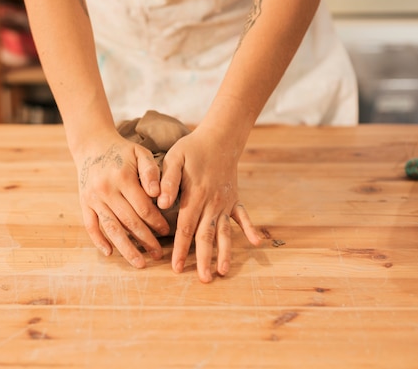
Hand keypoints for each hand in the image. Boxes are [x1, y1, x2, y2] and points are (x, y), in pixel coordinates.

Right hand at [75, 132, 170, 267]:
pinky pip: (90, 226)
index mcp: (122, 178)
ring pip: (111, 228)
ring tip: (139, 263)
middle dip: (146, 240)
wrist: (92, 145)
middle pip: (129, 222)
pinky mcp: (84, 203)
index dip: (156, 222)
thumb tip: (158, 194)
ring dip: (126, 248)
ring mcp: (93, 198)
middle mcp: (106, 190)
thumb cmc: (122, 151)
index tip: (167, 231)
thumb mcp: (140, 153)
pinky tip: (110, 253)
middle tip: (158, 254)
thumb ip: (151, 171)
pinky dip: (99, 241)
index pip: (143, 207)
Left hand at [157, 126, 261, 282]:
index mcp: (195, 195)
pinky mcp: (234, 199)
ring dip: (225, 252)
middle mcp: (212, 203)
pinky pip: (243, 216)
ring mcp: (225, 202)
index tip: (177, 268)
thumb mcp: (174, 159)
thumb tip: (161, 203)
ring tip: (224, 272)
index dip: (181, 249)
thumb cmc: (192, 149)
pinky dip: (250, 229)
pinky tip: (256, 243)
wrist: (219, 137)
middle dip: (204, 259)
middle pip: (207, 236)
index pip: (186, 227)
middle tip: (204, 280)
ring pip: (225, 232)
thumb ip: (167, 181)